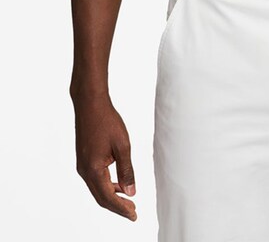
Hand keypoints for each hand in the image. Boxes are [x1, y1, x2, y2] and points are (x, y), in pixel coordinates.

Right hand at [72, 91, 136, 220]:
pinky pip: (95, 179)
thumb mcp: (123, 145)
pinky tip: (119, 185)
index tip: (134, 215)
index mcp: (93, 169)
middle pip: (101, 197)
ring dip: (112, 197)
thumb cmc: (107, 121)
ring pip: (98, 189)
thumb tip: (131, 192)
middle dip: (117, 207)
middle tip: (133, 213)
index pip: (108, 197)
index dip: (122, 208)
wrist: (90, 104)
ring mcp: (82, 166)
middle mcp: (84, 171)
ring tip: (129, 201)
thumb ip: (126, 170)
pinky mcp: (84, 160)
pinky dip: (107, 186)